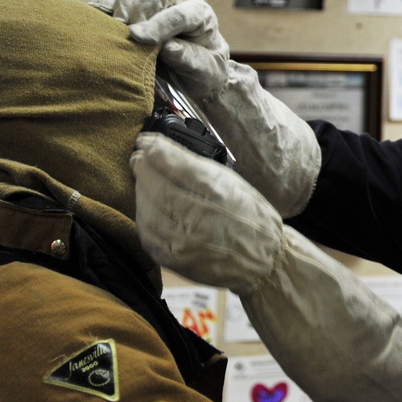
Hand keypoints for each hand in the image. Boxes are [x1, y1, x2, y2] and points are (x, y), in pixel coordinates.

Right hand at [92, 0, 230, 96]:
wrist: (196, 70)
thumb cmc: (203, 71)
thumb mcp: (205, 72)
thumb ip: (189, 59)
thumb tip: (166, 48)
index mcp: (201, 15)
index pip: (181, 13)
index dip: (159, 25)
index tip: (139, 38)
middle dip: (141, 9)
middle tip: (130, 34)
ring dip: (121, 6)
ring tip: (116, 31)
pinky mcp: (133, 3)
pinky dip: (104, 8)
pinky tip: (100, 26)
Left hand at [131, 132, 281, 295]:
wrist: (262, 260)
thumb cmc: (250, 217)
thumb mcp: (231, 182)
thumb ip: (195, 166)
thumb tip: (160, 149)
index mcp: (216, 193)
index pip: (173, 164)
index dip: (153, 149)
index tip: (144, 141)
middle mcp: (197, 217)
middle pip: (155, 185)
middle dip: (143, 167)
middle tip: (139, 157)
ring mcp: (182, 241)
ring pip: (146, 207)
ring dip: (141, 190)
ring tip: (144, 180)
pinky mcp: (172, 259)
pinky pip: (147, 231)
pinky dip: (144, 214)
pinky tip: (148, 205)